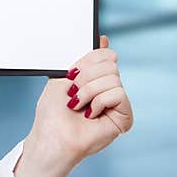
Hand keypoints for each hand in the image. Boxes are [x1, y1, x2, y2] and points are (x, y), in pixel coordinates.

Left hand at [27, 35, 133, 170]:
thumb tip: (104, 39)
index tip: (73, 71)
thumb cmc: (52, 112)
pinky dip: (99, 101)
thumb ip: (84, 59)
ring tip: (78, 106)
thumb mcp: (64, 76)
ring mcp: (117, 103)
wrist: (51, 137)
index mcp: (94, 78)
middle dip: (85, 76)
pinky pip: (118, 93)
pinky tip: (90, 114)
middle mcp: (108, 89)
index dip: (89, 58)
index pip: (105, 54)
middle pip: (110, 62)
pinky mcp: (124, 117)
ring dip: (88, 91)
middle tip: (72, 92)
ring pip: (113, 77)